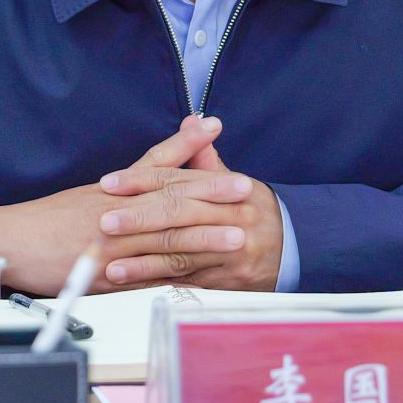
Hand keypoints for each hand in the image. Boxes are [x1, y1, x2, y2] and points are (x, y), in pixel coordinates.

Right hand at [0, 116, 255, 293]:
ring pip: (161, 239)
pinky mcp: (100, 276)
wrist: (11, 242)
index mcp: (117, 192)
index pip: (166, 177)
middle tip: (246, 196)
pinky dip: (172, 276)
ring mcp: (109, 245)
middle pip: (169, 202)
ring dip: (202, 238)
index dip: (203, 175)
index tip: (235, 173)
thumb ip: (144, 170)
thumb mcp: (98, 190)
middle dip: (211, 199)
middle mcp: (116, 213)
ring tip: (234, 240)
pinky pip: (141, 276)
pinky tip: (199, 280)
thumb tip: (176, 150)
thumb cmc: (53, 218)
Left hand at [97, 115, 283, 290]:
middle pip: (179, 215)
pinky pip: (186, 279)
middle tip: (106, 221)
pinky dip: (155, 280)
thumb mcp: (237, 181)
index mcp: (230, 189)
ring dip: (142, 259)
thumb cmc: (259, 212)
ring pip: (181, 252)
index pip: (179, 180)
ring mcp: (230, 252)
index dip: (142, 181)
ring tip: (108, 261)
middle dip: (139, 218)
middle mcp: (231, 218)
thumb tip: (192, 121)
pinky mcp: (227, 279)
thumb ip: (207, 158)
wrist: (297, 249)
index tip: (110, 183)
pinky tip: (130, 281)